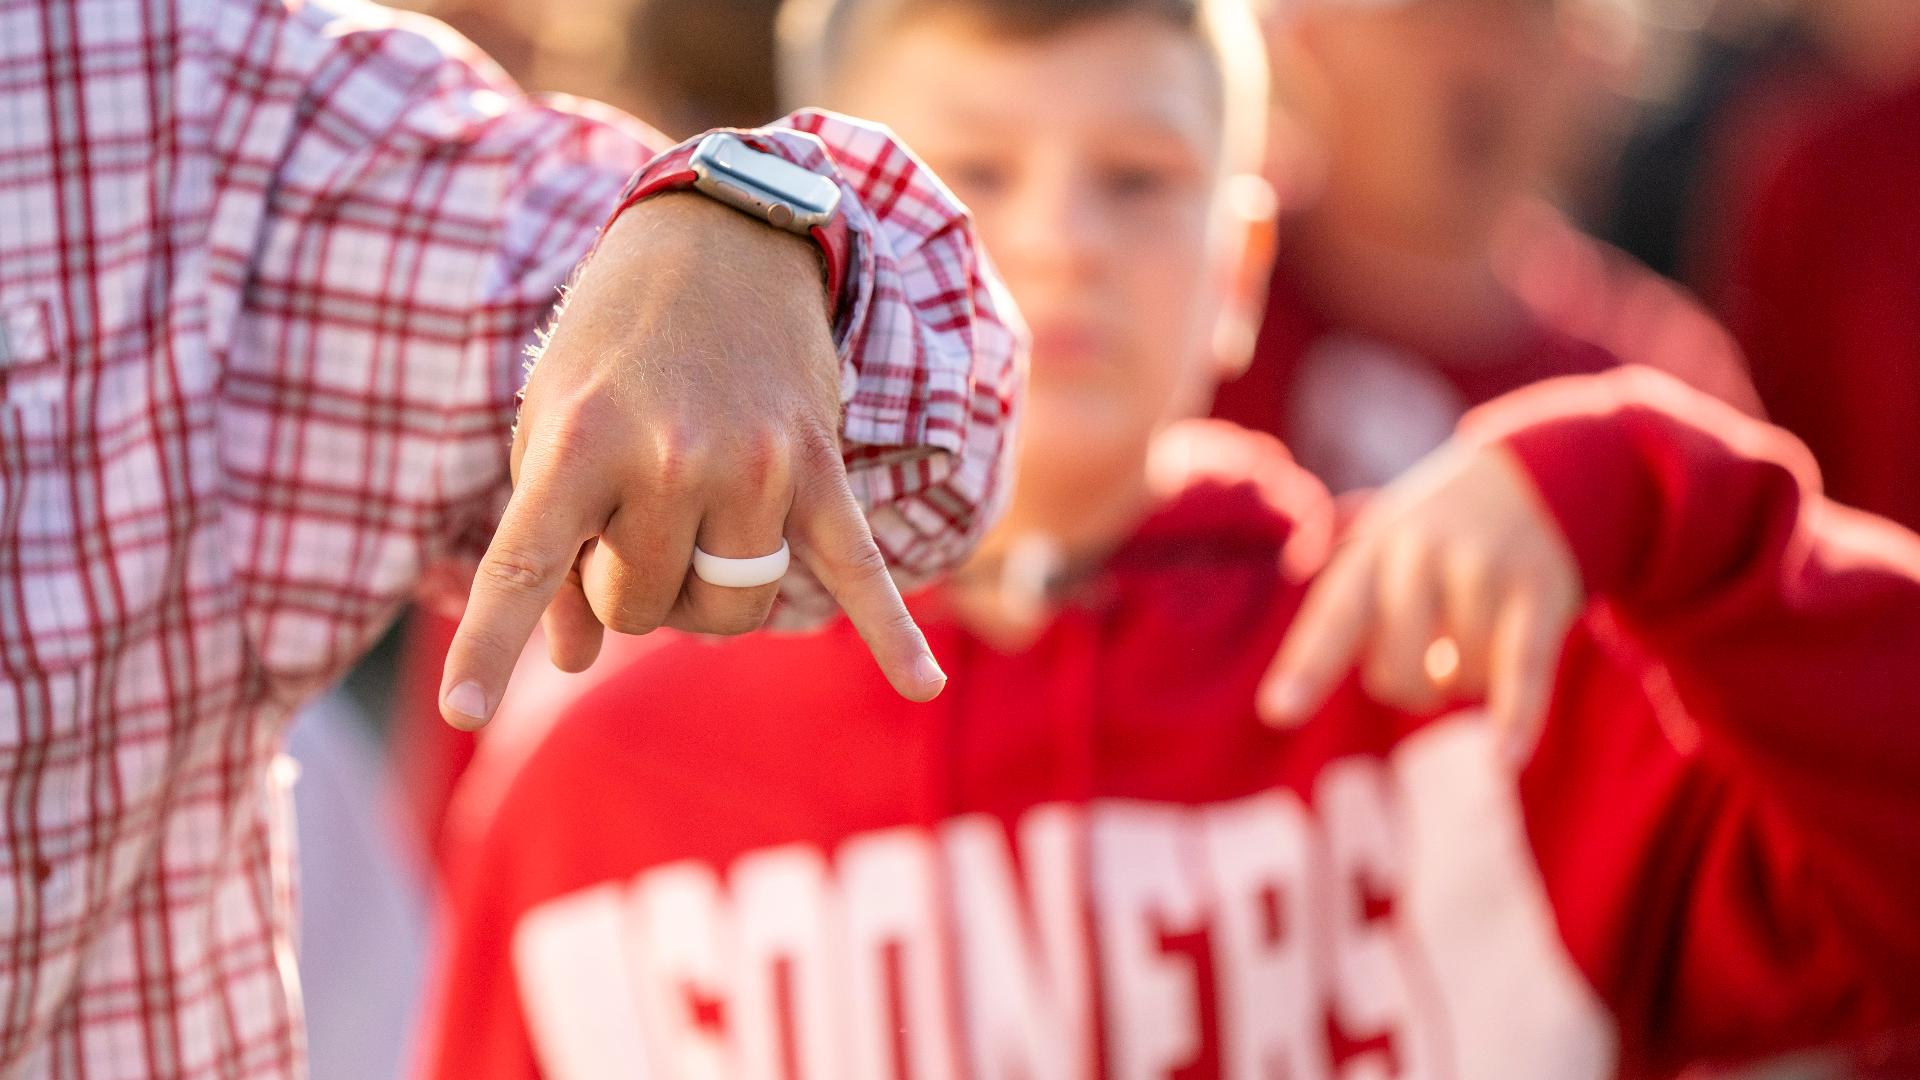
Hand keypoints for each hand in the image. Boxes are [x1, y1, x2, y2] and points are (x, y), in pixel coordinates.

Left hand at [438, 194, 945, 729]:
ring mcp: (754, 467)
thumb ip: (552, 543)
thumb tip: (572, 660)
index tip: (463, 711)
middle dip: (623, 584)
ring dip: (701, 596)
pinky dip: (891, 632)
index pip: (525, 565)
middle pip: (639, 607)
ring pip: (726, 611)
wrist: (720, 239)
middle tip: (623, 517)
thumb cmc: (613, 344)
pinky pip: (859, 570)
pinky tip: (923, 683)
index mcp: (581, 438)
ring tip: (688, 530)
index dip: (491, 646)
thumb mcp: (553, 426)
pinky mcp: (818, 469)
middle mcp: (670, 456)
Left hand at [1259, 441, 1583, 762]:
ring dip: (1469, 680)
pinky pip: (1521, 667)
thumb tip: (1352, 688)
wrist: (1537, 472)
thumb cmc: (1442, 535)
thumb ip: (1361, 615)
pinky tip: (1505, 758)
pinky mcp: (1541, 591)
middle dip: (1412, 686)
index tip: (1278, 711)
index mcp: (1373, 547)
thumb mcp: (1389, 549)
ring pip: (1461, 677)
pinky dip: (1516, 715)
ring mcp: (1485, 569)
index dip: (1308, 666)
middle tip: (1432, 661)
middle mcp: (1423, 553)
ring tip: (1476, 638)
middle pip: (1397, 667)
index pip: (1335, 615)